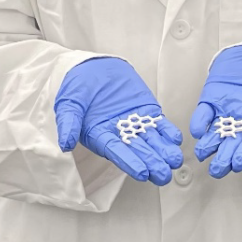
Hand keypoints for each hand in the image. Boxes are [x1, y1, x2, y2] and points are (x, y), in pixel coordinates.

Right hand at [54, 57, 183, 185]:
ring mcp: (135, 123)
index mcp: (100, 137)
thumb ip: (68, 123)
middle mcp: (119, 134)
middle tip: (164, 174)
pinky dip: (168, 131)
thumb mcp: (68, 103)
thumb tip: (65, 144)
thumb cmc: (77, 87)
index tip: (142, 173)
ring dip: (164, 151)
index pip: (116, 152)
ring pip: (152, 140)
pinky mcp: (147, 111)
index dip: (129, 162)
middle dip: (151, 162)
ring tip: (174, 160)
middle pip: (137, 151)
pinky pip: (159, 124)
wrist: (93, 67)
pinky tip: (176, 139)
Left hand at [190, 44, 241, 177]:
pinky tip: (197, 130)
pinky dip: (200, 122)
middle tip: (218, 170)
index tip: (239, 163)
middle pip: (236, 142)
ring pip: (217, 132)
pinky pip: (204, 113)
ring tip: (203, 155)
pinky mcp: (212, 100)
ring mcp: (227, 110)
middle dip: (227, 156)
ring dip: (210, 144)